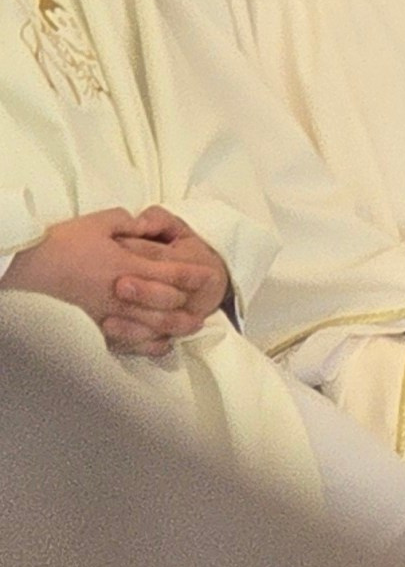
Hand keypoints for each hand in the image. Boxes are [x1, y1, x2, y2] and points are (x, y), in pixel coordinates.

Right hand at [2, 204, 228, 355]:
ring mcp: (112, 314)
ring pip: (153, 326)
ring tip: (190, 326)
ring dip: (176, 326)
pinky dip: (149, 344)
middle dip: (189, 304)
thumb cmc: (64, 243)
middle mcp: (124, 294)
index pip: (170, 273)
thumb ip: (128, 222)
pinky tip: (161, 343)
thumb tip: (147, 225)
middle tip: (205, 305)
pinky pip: (130, 341)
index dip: (193, 274)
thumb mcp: (98, 222)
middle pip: (167, 304)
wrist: (32, 268)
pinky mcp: (98, 327)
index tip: (210, 273)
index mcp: (128, 266)